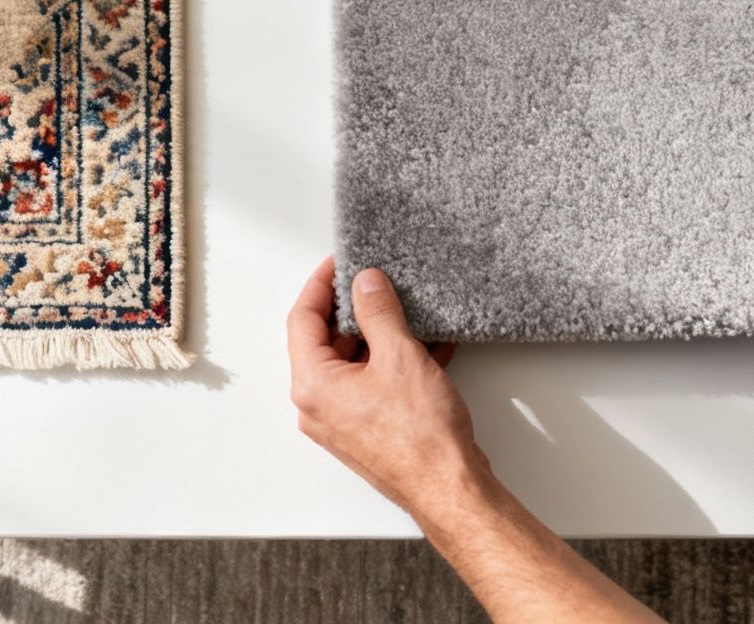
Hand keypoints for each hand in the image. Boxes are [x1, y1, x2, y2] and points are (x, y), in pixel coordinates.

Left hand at [286, 257, 470, 516]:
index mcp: (313, 385)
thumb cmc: (421, 437)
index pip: (302, 319)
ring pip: (352, 363)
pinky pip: (372, 384)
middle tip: (375, 282)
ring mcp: (342, 421)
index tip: (340, 263)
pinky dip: (392, 362)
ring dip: (378, 335)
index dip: (321, 285)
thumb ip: (378, 311)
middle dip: (353, 309)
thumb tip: (366, 282)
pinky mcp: (368, 431)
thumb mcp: (399, 356)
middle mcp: (318, 406)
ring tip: (405, 309)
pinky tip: (425, 343)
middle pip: (324, 341)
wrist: (451, 490)